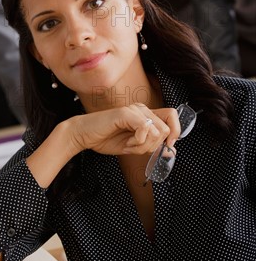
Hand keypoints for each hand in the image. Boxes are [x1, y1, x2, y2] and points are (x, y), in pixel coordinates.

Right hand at [66, 104, 180, 156]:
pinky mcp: (126, 113)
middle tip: (136, 147)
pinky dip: (137, 141)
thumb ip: (152, 146)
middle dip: (153, 146)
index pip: (172, 116)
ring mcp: (134, 109)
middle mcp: (142, 109)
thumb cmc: (106, 139)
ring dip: (143, 145)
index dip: (176, 132)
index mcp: (145, 114)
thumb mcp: (134, 146)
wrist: (84, 135)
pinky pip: (145, 129)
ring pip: (157, 132)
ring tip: (127, 143)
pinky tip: (126, 141)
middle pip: (166, 129)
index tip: (167, 147)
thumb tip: (173, 151)